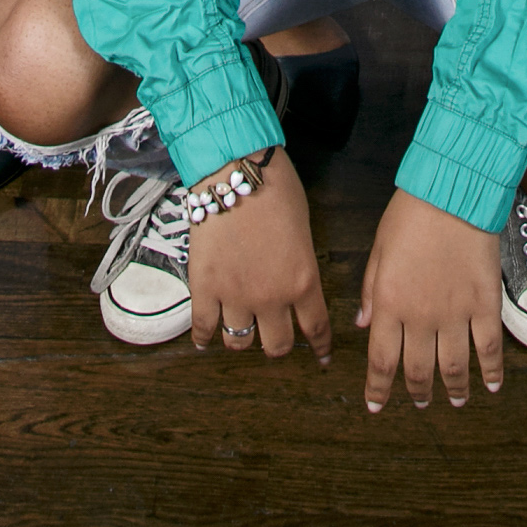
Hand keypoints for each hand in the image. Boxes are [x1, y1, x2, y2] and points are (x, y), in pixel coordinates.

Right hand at [188, 155, 330, 362]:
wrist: (235, 168)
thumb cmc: (276, 187)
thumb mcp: (303, 226)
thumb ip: (301, 262)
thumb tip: (294, 276)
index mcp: (302, 281)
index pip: (316, 328)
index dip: (321, 347)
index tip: (322, 358)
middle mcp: (271, 297)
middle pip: (278, 346)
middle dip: (279, 344)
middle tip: (275, 334)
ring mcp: (235, 296)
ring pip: (240, 343)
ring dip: (243, 338)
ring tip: (241, 329)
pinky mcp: (205, 287)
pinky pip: (203, 328)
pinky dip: (204, 338)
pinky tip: (206, 341)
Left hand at [357, 188, 503, 412]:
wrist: (453, 189)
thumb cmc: (410, 213)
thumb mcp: (378, 248)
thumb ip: (369, 289)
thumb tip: (362, 325)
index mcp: (389, 304)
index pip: (381, 360)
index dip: (378, 389)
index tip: (376, 405)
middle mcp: (421, 318)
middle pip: (418, 371)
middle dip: (417, 393)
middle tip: (420, 403)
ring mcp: (456, 314)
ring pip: (454, 368)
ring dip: (454, 390)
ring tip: (455, 401)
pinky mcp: (485, 304)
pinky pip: (489, 348)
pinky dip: (492, 372)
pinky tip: (493, 385)